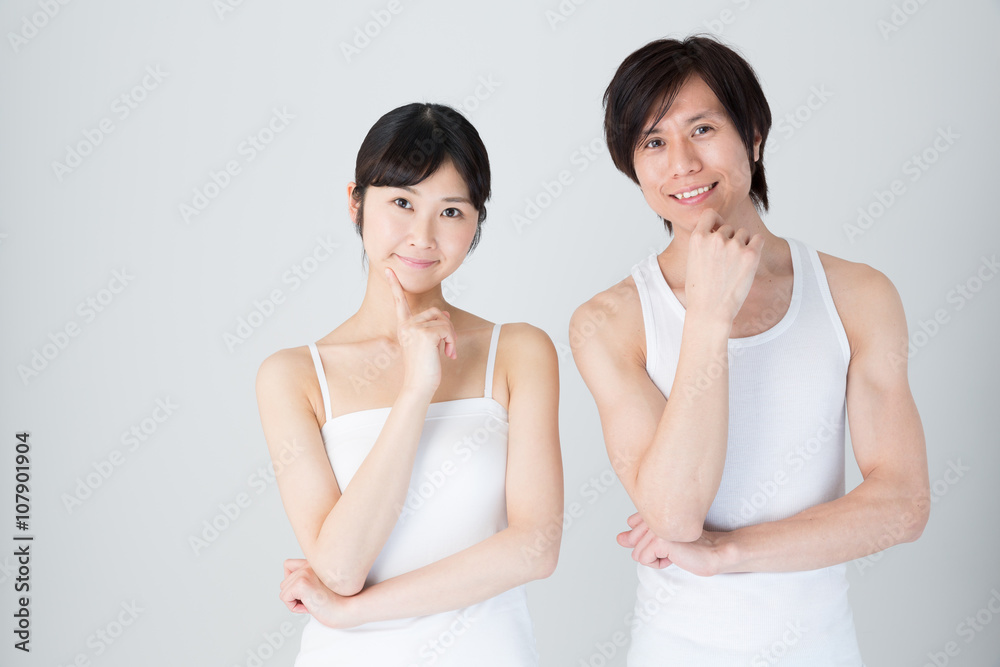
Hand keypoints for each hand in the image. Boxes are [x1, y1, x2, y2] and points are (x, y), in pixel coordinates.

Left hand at [279, 558, 358, 628]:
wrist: (350, 609)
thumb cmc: (340, 601)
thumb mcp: (323, 585)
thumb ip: (310, 579)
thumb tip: (289, 587)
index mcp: (316, 562)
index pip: (288, 565)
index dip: (293, 582)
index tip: (310, 592)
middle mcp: (310, 563)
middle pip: (285, 581)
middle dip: (295, 595)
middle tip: (314, 600)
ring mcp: (305, 572)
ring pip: (283, 590)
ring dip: (295, 601)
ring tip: (313, 603)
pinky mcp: (302, 583)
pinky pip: (284, 597)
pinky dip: (294, 607)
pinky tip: (310, 607)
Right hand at [384, 267, 456, 395]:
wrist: (419, 385)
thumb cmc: (424, 368)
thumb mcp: (428, 344)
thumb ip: (433, 327)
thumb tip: (445, 313)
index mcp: (404, 326)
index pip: (399, 302)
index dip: (394, 285)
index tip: (389, 270)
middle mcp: (406, 325)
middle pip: (437, 312)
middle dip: (448, 327)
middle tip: (449, 345)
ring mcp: (414, 328)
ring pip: (445, 321)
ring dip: (452, 337)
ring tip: (448, 352)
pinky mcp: (425, 334)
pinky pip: (447, 329)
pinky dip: (452, 342)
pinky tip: (448, 354)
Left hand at [616, 513, 728, 576]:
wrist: (712, 552)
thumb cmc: (690, 546)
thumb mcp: (660, 541)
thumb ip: (638, 538)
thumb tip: (619, 539)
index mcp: (654, 508)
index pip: (632, 528)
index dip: (648, 541)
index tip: (668, 538)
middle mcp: (653, 514)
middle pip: (633, 542)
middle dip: (650, 551)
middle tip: (672, 546)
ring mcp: (656, 526)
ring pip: (637, 553)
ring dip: (655, 558)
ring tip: (674, 550)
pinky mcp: (660, 539)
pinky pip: (644, 559)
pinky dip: (658, 563)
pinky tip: (674, 556)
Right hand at [684, 209, 763, 326]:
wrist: (710, 311)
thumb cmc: (700, 291)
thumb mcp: (692, 261)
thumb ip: (704, 244)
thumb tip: (718, 231)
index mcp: (697, 238)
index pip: (710, 214)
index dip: (716, 221)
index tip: (718, 230)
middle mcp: (715, 238)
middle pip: (729, 228)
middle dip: (729, 240)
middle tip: (726, 263)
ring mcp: (733, 246)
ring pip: (743, 234)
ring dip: (742, 245)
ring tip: (734, 267)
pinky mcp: (750, 255)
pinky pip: (758, 239)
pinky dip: (756, 247)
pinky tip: (748, 261)